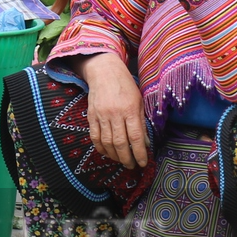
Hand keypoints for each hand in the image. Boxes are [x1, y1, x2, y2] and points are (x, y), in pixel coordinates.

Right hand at [80, 53, 148, 169]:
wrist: (104, 71)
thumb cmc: (125, 86)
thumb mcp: (139, 101)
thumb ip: (141, 122)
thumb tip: (145, 143)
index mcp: (130, 109)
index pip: (136, 137)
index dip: (140, 153)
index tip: (143, 162)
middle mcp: (115, 113)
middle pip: (120, 142)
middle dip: (127, 158)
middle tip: (132, 165)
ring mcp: (101, 115)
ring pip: (106, 142)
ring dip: (114, 155)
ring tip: (121, 160)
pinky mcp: (91, 115)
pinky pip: (94, 136)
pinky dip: (100, 147)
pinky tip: (107, 152)